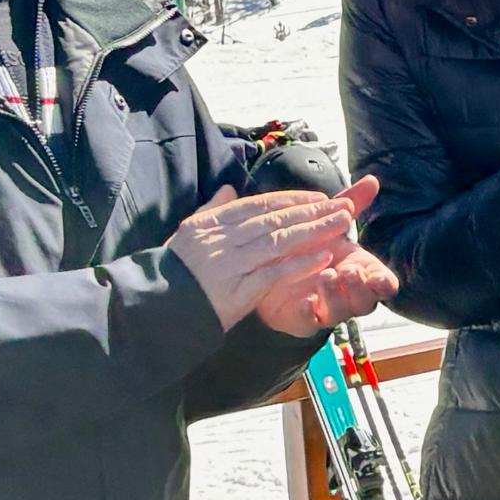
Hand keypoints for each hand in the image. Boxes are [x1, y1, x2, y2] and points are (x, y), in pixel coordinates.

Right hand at [170, 183, 370, 328]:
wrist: (156, 310)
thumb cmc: (175, 273)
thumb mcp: (188, 235)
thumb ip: (212, 211)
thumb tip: (229, 188)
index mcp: (210, 224)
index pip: (257, 205)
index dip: (291, 199)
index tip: (318, 196)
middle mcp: (221, 240)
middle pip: (274, 220)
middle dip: (312, 211)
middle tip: (342, 205)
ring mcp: (230, 264)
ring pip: (279, 242)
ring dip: (314, 230)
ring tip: (341, 223)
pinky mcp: (238, 290)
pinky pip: (275, 273)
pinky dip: (300, 264)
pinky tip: (324, 256)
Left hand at [248, 177, 397, 334]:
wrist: (268, 268)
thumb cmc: (306, 246)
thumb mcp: (327, 223)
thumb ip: (351, 204)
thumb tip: (372, 180)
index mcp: (357, 270)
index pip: (381, 283)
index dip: (383, 282)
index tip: (379, 277)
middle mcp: (346, 292)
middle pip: (367, 301)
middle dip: (361, 287)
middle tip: (349, 270)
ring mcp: (326, 307)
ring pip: (342, 311)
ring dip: (337, 296)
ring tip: (326, 276)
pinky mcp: (302, 318)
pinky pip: (311, 321)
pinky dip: (310, 311)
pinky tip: (305, 301)